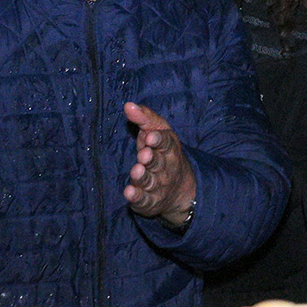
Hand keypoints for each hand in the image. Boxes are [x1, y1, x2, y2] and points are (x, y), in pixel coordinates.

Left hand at [122, 102, 195, 226]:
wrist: (179, 189)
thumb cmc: (161, 152)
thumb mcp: (156, 131)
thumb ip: (144, 118)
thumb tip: (128, 105)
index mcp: (169, 148)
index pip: (165, 142)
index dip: (158, 140)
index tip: (150, 137)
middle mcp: (165, 168)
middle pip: (158, 163)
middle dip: (151, 159)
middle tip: (144, 154)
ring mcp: (158, 186)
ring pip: (151, 181)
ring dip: (143, 177)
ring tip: (136, 171)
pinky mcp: (149, 201)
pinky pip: (144, 200)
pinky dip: (137, 197)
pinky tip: (129, 192)